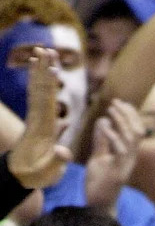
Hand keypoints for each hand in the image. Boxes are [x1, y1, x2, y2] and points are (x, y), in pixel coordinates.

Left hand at [7, 49, 71, 189]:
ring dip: (40, 70)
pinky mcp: (34, 120)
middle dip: (45, 70)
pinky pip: (36, 96)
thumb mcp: (49, 172)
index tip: (53, 68)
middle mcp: (38, 120)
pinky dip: (37, 81)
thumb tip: (64, 150)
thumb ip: (57, 161)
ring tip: (42, 50)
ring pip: (37, 89)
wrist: (18, 176)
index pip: (48, 103)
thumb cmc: (36, 175)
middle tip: (47, 49)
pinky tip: (40, 70)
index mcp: (44, 130)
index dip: (50, 86)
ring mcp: (34, 118)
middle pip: (41, 90)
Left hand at [84, 100, 145, 211]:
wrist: (97, 207)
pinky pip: (120, 150)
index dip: (130, 115)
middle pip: (138, 131)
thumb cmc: (98, 184)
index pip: (135, 130)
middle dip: (128, 114)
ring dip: (122, 121)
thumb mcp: (98, 157)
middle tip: (115, 102)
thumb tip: (103, 121)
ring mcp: (126, 165)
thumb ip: (101, 141)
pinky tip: (105, 126)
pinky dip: (113, 135)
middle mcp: (130, 158)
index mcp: (127, 154)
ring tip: (111, 109)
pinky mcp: (118, 172)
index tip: (119, 103)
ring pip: (132, 138)